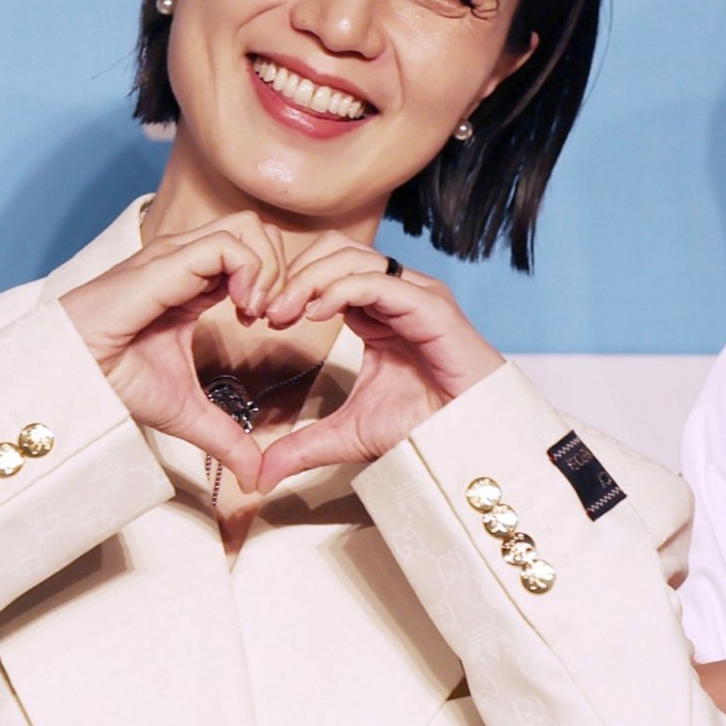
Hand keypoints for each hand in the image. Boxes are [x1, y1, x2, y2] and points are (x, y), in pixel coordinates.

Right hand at [60, 213, 287, 493]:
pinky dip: (251, 272)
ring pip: (251, 228)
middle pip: (261, 231)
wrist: (74, 380)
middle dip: (285, 272)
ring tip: (259, 314)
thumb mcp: (187, 414)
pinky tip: (242, 311)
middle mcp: (189, 261)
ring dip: (270, 270)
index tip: (275, 327)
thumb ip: (227, 439)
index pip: (256, 255)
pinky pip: (228, 244)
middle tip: (275, 319)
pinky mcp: (166, 263)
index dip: (280, 286)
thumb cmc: (116, 384)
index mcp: (195, 284)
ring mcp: (178, 256)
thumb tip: (256, 479)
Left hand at [258, 235, 503, 491]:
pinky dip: (340, 289)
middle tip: (267, 311)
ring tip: (284, 313)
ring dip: (310, 279)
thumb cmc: (421, 430)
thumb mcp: (346, 435)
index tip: (260, 316)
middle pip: (336, 250)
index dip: (290, 284)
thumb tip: (260, 475)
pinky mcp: (432, 307)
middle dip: (295, 273)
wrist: (466, 444)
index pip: (327, 269)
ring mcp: (416, 295)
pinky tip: (315, 314)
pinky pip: (379, 281)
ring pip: (353, 257)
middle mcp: (397, 293)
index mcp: (377, 310)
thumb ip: (302, 445)